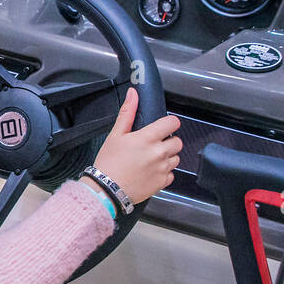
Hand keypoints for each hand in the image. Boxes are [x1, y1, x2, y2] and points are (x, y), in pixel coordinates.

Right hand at [83, 87, 181, 205]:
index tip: (163, 127)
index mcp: (148, 138)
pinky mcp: (162, 182)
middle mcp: (159, 153)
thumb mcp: (115, 135)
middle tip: (154, 145)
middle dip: (168, 141)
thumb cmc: (109, 162)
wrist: (106, 189)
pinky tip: (150, 172)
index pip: (173, 123)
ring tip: (151, 160)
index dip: (169, 123)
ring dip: (167, 157)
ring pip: (176, 158)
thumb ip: (127, 113)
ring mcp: (162, 168)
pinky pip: (172, 174)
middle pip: (178, 141)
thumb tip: (133, 94)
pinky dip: (164, 172)